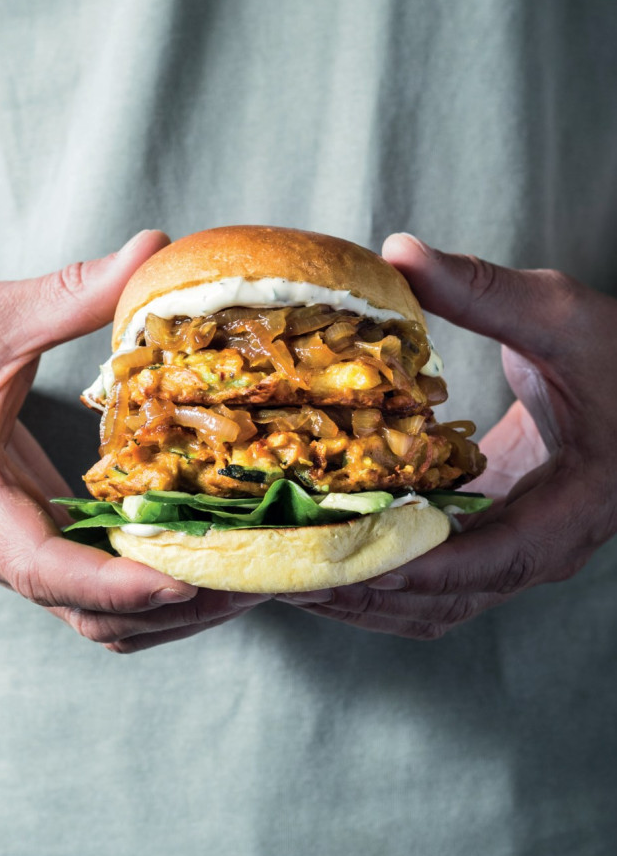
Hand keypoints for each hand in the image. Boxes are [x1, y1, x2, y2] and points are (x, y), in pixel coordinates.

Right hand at [0, 231, 264, 651]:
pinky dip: (145, 585)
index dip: (118, 583)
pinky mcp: (31, 539)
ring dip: (165, 607)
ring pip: (93, 614)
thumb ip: (73, 292)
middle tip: (252, 577)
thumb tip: (155, 248)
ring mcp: (11, 551)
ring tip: (243, 576)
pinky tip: (199, 550)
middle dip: (168, 605)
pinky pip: (92, 588)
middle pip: (85, 612)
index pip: (45, 568)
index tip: (187, 580)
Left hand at [278, 234, 616, 638]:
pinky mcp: (496, 536)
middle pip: (447, 601)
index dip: (415, 567)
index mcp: (573, 507)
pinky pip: (436, 579)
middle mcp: (545, 546)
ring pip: (436, 604)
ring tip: (286, 573)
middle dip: (364, 590)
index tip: (341, 559)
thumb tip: (397, 251)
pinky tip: (327, 545)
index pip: (492, 561)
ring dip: (363, 594)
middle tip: (283, 573)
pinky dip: (380, 573)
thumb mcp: (560, 316)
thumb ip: (482, 290)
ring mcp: (519, 549)